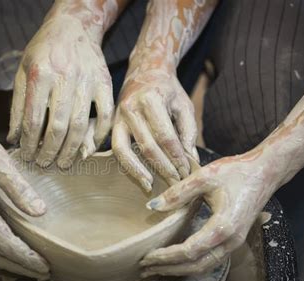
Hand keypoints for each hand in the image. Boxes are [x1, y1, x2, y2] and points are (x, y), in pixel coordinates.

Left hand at [7, 14, 113, 168]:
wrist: (73, 26)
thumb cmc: (44, 50)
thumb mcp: (23, 72)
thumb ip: (17, 106)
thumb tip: (14, 139)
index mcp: (40, 74)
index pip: (32, 119)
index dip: (29, 143)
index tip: (27, 156)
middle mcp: (64, 77)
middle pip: (57, 127)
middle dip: (49, 151)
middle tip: (45, 164)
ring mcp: (87, 81)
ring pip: (80, 125)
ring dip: (71, 150)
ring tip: (63, 163)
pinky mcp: (105, 82)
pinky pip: (105, 115)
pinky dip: (99, 135)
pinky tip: (89, 148)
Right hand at [113, 69, 198, 190]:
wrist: (145, 71)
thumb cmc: (168, 90)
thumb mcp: (184, 105)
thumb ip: (188, 131)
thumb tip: (191, 160)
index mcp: (151, 99)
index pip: (165, 135)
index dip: (177, 157)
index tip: (187, 171)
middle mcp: (131, 108)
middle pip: (147, 146)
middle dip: (163, 168)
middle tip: (176, 184)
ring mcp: (118, 117)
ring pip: (125, 150)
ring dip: (139, 172)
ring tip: (151, 186)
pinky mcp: (112, 125)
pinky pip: (117, 150)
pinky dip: (127, 166)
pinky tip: (140, 178)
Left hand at [140, 150, 275, 276]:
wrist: (265, 172)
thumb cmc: (236, 172)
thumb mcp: (204, 177)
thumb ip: (178, 192)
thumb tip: (152, 206)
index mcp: (223, 227)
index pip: (189, 251)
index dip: (166, 257)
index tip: (146, 257)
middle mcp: (231, 241)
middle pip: (196, 266)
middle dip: (169, 269)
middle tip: (145, 268)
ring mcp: (234, 243)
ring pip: (204, 267)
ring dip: (180, 270)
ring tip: (157, 268)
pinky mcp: (234, 240)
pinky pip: (211, 260)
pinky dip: (192, 265)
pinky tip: (177, 261)